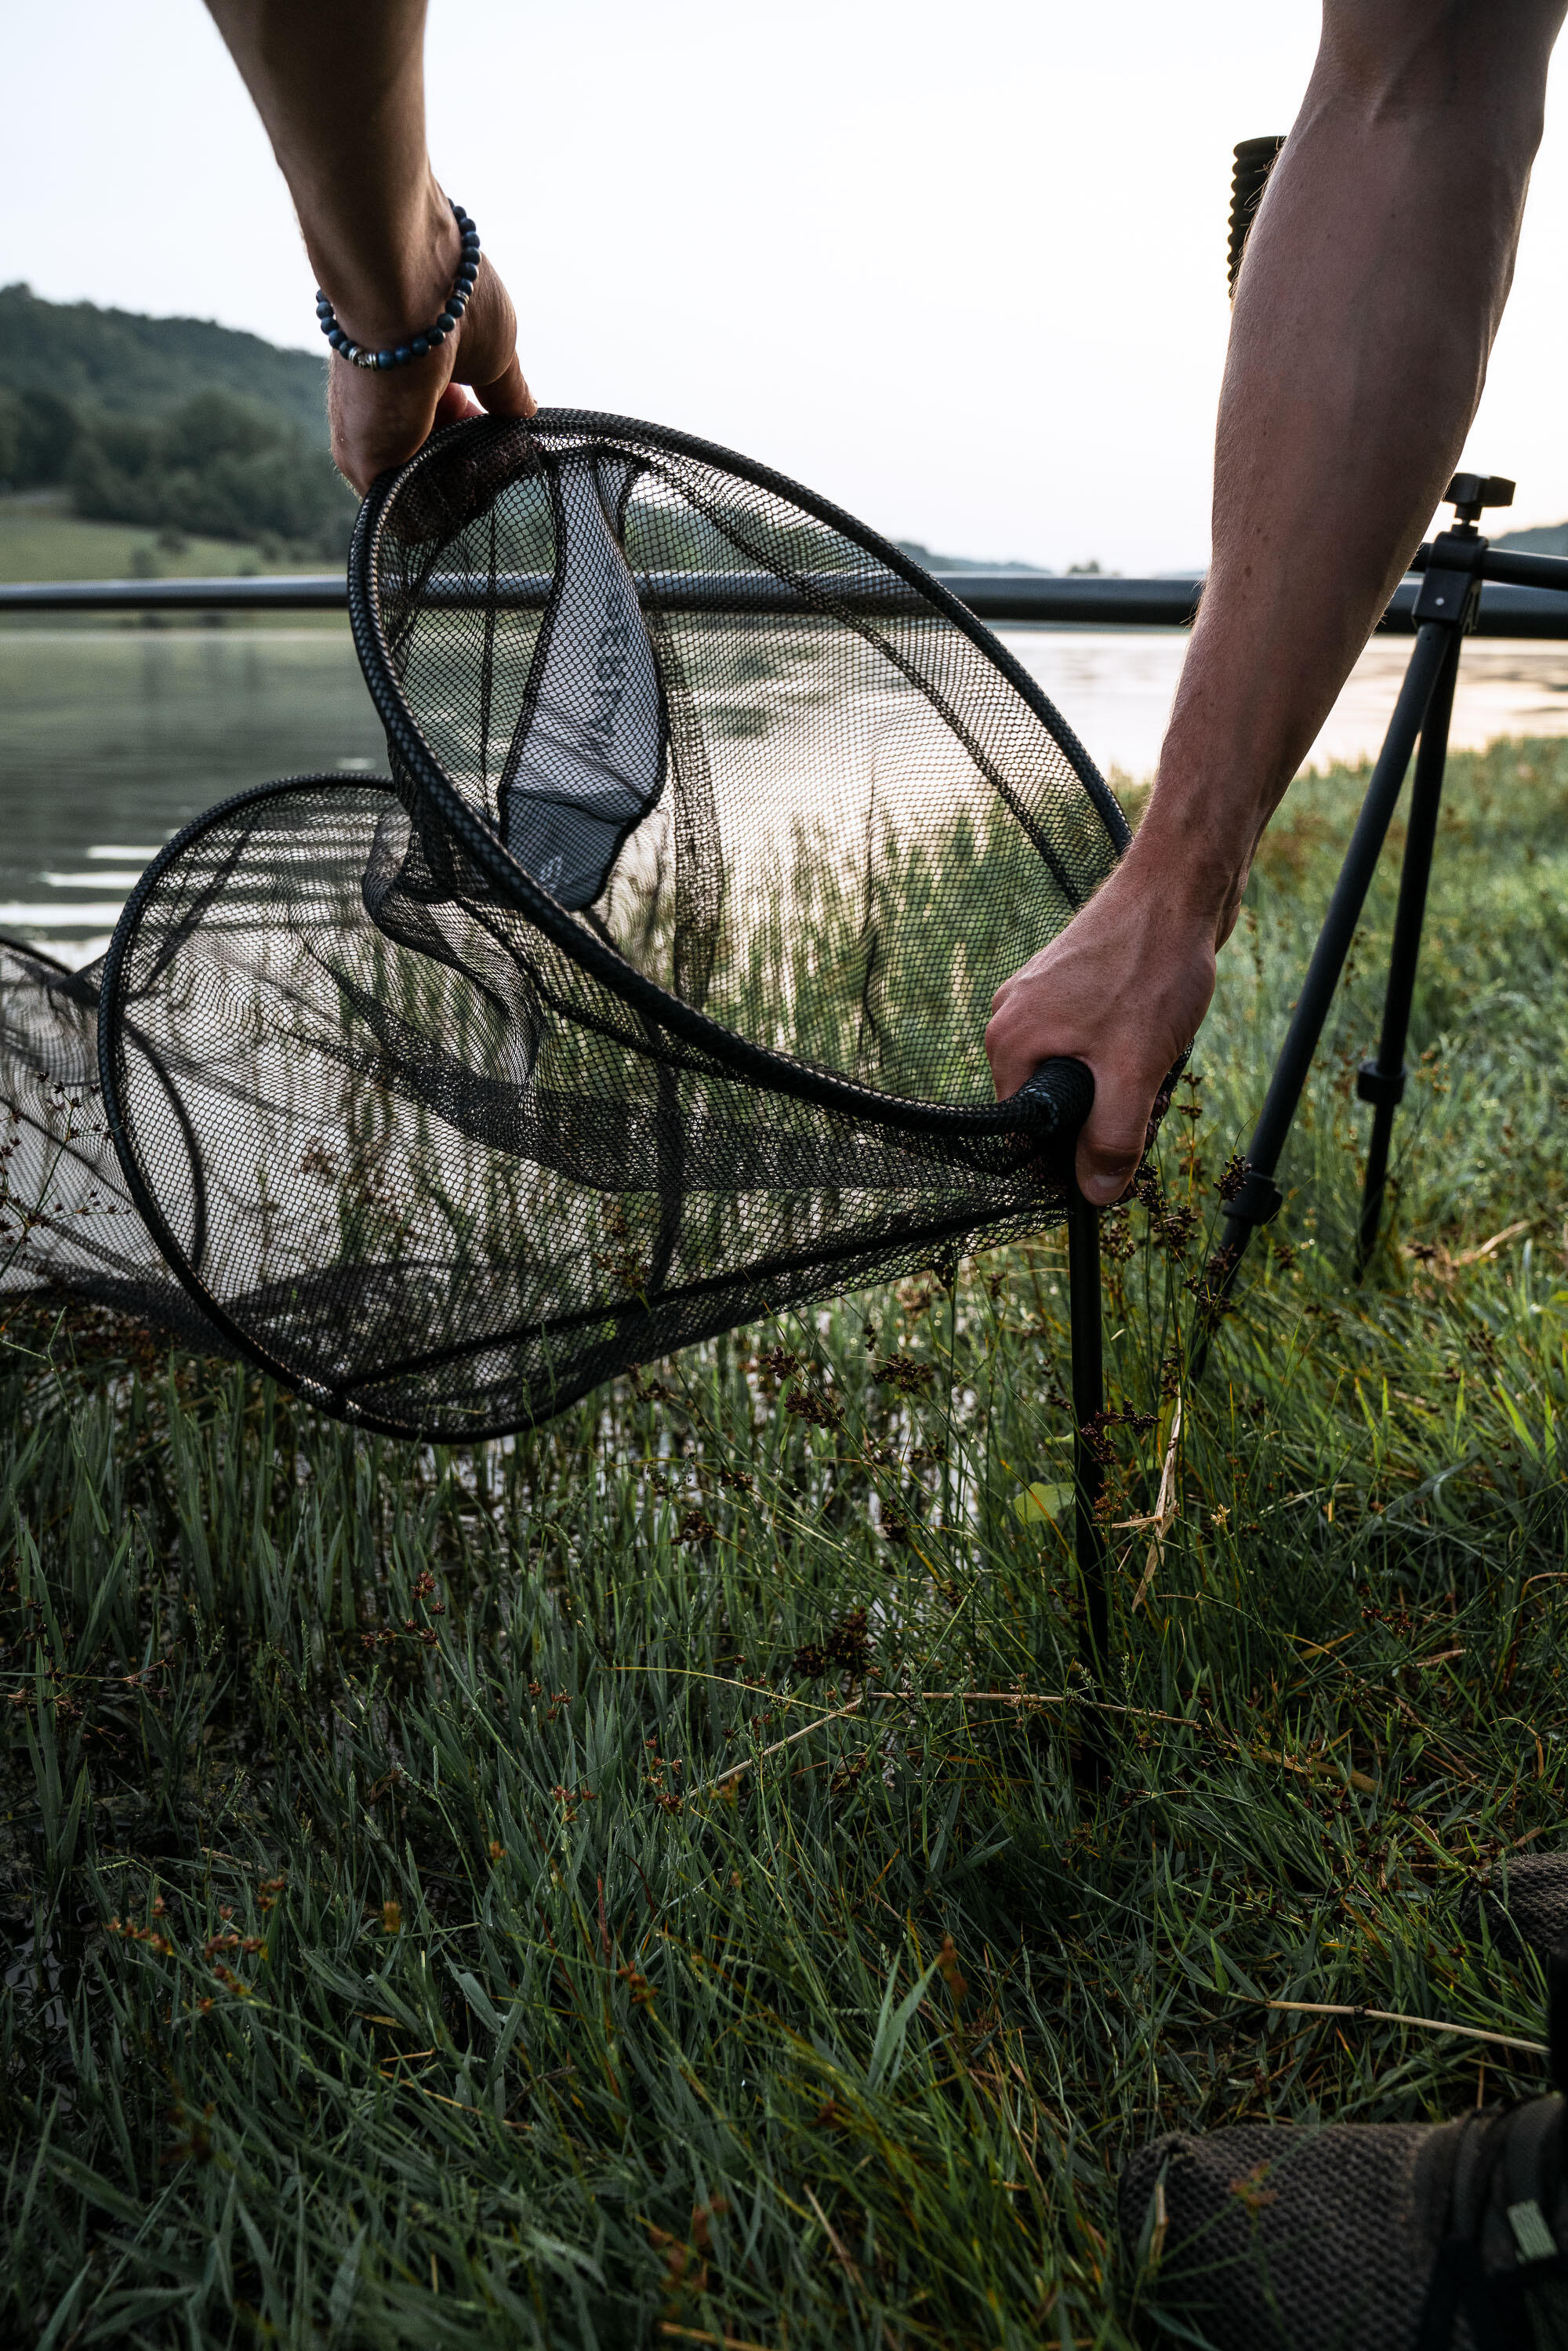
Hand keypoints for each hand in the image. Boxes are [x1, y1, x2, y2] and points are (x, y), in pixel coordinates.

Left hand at [324, 224, 534, 493]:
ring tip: (496, 458)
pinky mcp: (365, 464)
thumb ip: (507, 390)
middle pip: (433, 462)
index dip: (475, 432)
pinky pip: (411, 515)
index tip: (499, 421)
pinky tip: (480, 478)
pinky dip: (453, 508)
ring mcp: (368, 439)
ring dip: (470, 485)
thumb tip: (526, 412)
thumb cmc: (448, 300)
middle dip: (476, 461)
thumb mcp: (494, 352)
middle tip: (504, 447)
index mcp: (403, 378)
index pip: (439, 427)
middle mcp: (379, 410)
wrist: (404, 281)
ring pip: (425, 491)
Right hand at [985, 854, 1220, 1203]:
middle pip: (1054, 1105)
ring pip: (1081, 1074)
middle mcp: (1015, 1019)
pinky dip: (1130, 1051)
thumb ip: (1112, 1140)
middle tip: (1149, 1098)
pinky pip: (1096, 1043)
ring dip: (1123, 1082)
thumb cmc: (1151, 967)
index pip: (1024, 1135)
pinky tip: (1161, 1031)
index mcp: (1010, 1043)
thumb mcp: (1134, 1070)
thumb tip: (1097, 1195)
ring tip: (1159, 1054)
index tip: (1114, 1159)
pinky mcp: (1079, 985)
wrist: (1182, 884)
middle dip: (1104, 1115)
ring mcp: (1045, 999)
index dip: (1068, 1158)